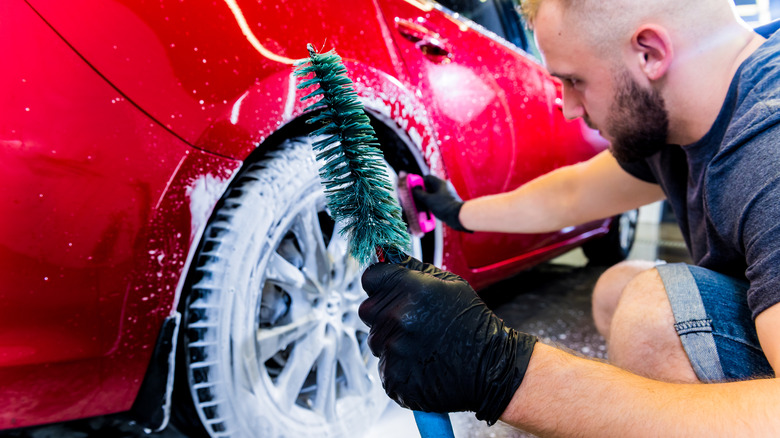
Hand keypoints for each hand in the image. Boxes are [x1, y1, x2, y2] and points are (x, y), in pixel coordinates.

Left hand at [359, 257, 536, 424]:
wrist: (490, 367)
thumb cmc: (472, 323)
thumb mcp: (449, 283)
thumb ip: (412, 267)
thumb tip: (386, 253)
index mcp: (411, 289)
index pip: (371, 277)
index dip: (380, 283)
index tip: (388, 289)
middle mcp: (398, 317)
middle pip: (367, 309)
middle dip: (384, 313)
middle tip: (412, 322)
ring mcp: (394, 348)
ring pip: (375, 339)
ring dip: (391, 341)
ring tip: (421, 344)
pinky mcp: (393, 376)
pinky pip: (383, 366)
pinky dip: (398, 366)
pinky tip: (421, 362)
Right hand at [412, 175, 471, 231]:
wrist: (458, 216)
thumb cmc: (443, 206)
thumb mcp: (428, 200)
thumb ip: (419, 194)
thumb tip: (414, 189)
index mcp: (440, 183)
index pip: (427, 177)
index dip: (420, 182)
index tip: (414, 188)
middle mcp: (444, 187)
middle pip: (430, 186)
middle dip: (422, 192)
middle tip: (416, 198)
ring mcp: (446, 194)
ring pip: (433, 194)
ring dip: (426, 199)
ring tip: (421, 205)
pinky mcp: (448, 202)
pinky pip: (437, 200)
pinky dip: (432, 203)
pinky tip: (428, 210)